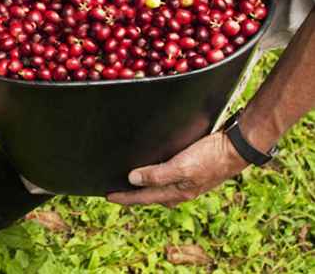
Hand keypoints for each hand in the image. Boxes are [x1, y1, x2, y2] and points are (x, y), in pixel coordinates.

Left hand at [106, 132, 248, 207]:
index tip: (107, 196)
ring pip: (161, 188)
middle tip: (117, 191)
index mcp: (178, 192)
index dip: (125, 197)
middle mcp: (182, 190)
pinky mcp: (194, 169)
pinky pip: (170, 177)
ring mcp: (189, 181)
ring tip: (132, 182)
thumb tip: (133, 180)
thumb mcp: (182, 167)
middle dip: (134, 195)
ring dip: (146, 186)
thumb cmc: (211, 157)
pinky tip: (156, 168)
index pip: (144, 197)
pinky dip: (158, 176)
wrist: (238, 147)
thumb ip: (157, 175)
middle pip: (152, 196)